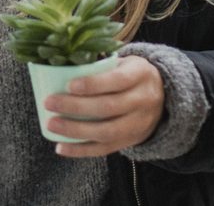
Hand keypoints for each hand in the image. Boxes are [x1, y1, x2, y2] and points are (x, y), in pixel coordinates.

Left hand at [43, 55, 163, 157]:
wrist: (164, 97)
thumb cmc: (132, 75)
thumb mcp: (124, 62)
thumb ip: (101, 65)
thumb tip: (62, 66)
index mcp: (140, 75)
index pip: (117, 80)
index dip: (92, 84)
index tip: (69, 85)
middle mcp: (143, 100)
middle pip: (108, 107)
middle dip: (76, 106)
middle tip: (50, 103)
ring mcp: (138, 124)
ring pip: (106, 132)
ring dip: (75, 130)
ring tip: (52, 124)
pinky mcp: (131, 141)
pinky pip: (104, 149)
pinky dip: (81, 150)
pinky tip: (61, 147)